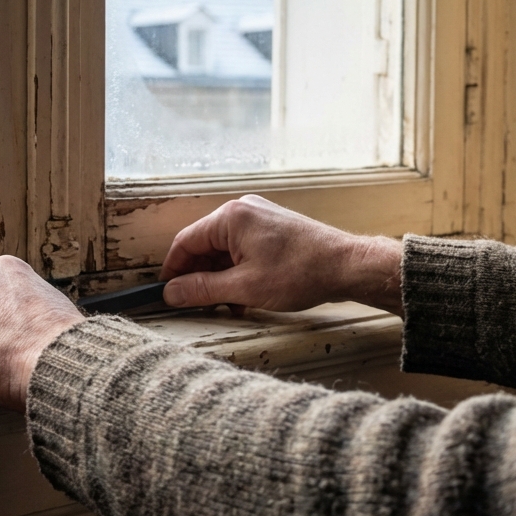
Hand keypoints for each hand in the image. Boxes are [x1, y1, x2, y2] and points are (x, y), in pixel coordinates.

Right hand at [161, 195, 402, 315]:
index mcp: (230, 217)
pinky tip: (242, 295)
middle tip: (195, 303)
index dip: (173, 270)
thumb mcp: (244, 287)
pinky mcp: (272, 228)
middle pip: (204, 245)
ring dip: (219, 277)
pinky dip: (237, 270)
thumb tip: (171, 293)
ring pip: (224, 249)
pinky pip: (242, 248)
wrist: (347, 267)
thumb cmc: (301, 272)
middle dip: (199, 276)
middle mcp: (242, 210)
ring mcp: (259, 217)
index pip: (186, 242)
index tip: (167, 292)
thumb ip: (202, 289)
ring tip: (224, 304)